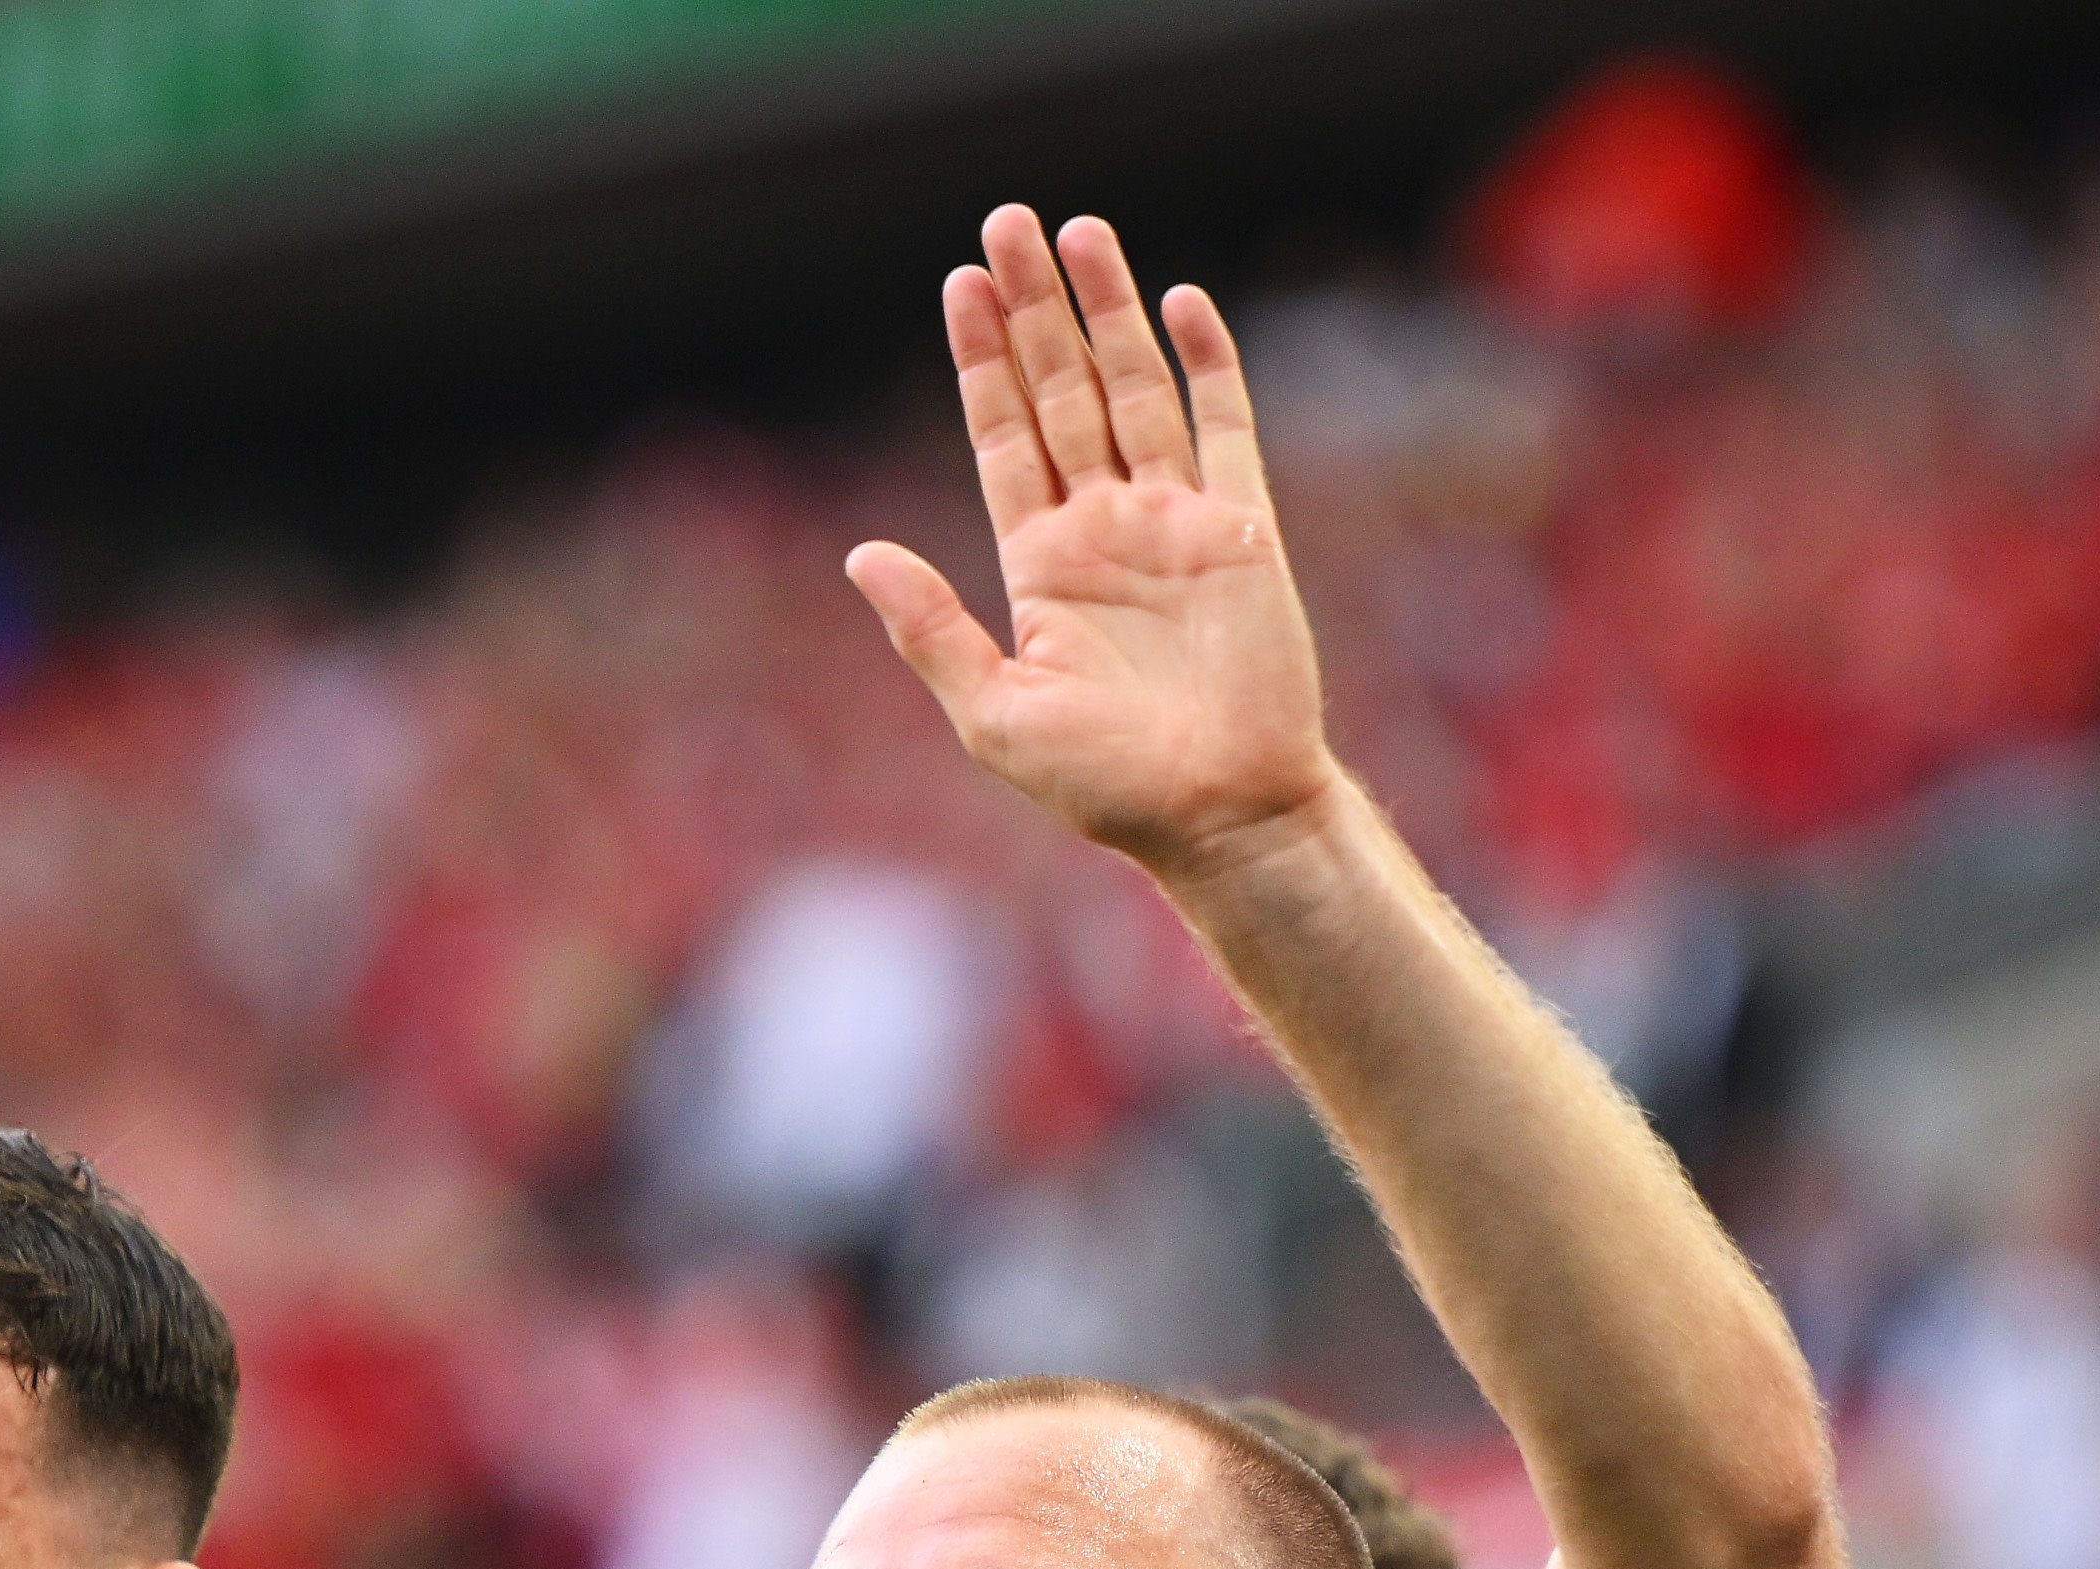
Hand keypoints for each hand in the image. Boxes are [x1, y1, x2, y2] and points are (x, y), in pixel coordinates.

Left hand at [849, 206, 1338, 885]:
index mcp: (1039, 566)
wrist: (1221, 814)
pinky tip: (1178, 301)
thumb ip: (930, 629)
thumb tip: (859, 552)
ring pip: (1134, 389)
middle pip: (1061, 392)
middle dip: (1032, 309)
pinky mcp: (1240, 529)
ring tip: (1079, 230)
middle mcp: (1103, 530)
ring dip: (1107, 310)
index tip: (958, 284)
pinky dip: (1206, 362)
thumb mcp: (993, 714)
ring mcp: (1174, 522)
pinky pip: (1224, 426)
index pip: (1003, 437)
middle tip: (1005, 223)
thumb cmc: (1105, 788)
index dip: (981, 362)